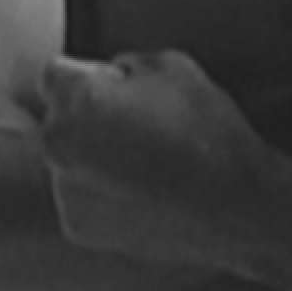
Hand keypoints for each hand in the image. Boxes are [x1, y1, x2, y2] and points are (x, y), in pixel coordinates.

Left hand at [38, 50, 266, 262]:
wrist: (236, 208)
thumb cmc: (207, 131)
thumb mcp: (173, 66)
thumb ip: (126, 64)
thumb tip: (111, 77)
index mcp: (78, 100)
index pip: (56, 72)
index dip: (89, 76)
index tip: (115, 88)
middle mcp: (57, 144)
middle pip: (59, 118)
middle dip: (86, 116)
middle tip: (136, 127)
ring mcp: (64, 190)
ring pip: (68, 159)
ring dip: (92, 157)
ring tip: (144, 166)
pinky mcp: (77, 226)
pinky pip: (80, 197)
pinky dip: (101, 194)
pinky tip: (142, 193)